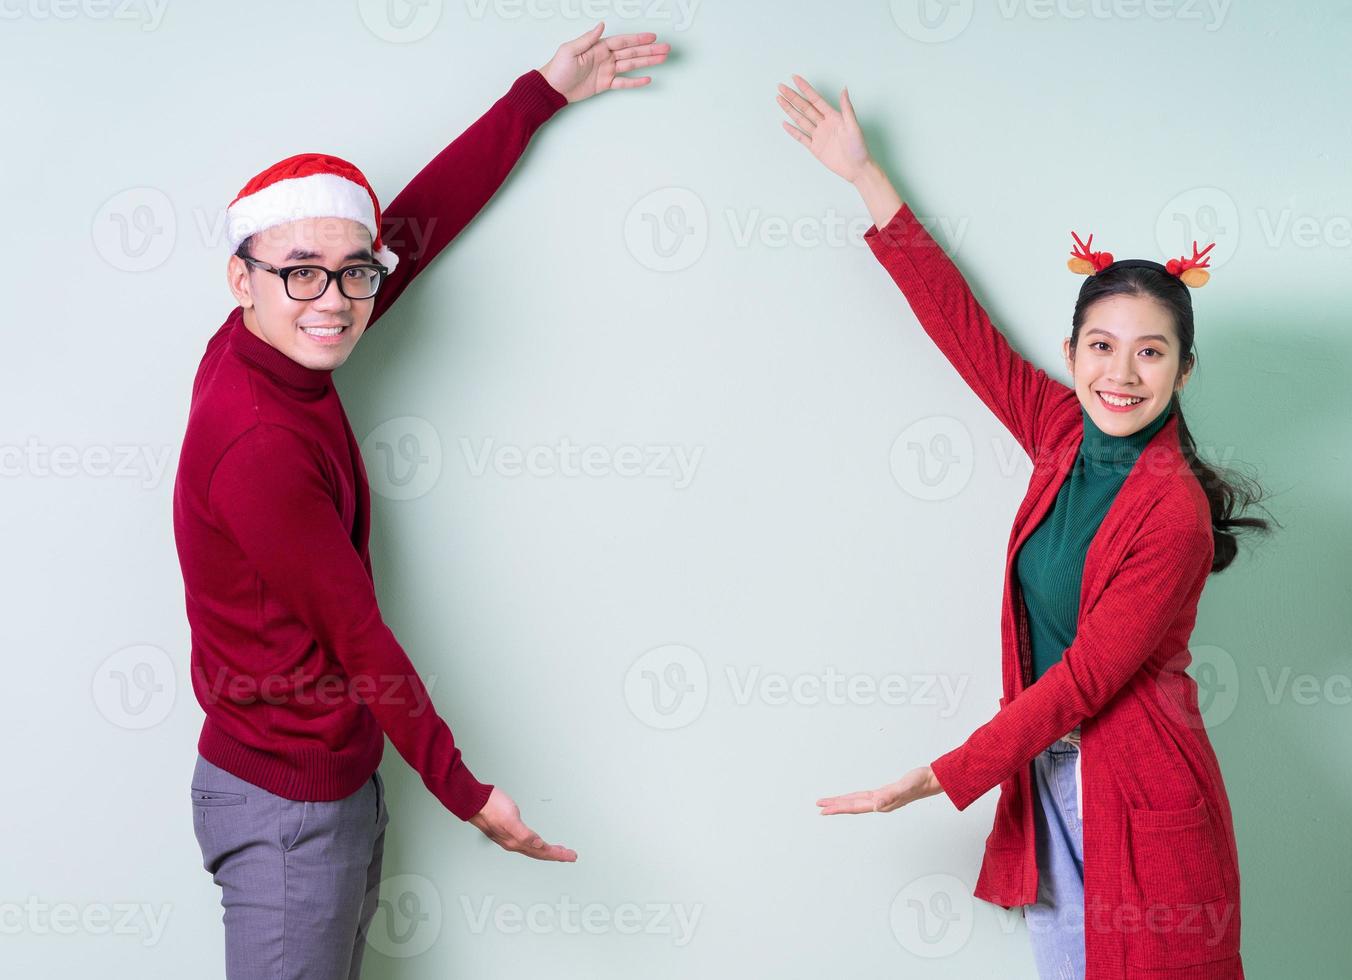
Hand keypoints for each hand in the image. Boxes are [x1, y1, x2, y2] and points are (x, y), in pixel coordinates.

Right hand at [468, 786, 577, 861]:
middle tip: (571, 856)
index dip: (558, 855)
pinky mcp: (508, 830)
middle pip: (539, 853)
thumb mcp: (510, 819)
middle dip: (556, 855)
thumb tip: (539, 845)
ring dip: (548, 851)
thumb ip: (524, 834)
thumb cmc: (491, 807)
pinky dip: (538, 844)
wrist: (474, 801)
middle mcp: (514, 842)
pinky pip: (528, 842)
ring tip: (559, 851)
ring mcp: (510, 837)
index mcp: (516, 841)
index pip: (542, 852)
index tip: (571, 856)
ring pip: (534, 849)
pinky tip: (539, 842)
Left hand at [538, 21, 670, 102]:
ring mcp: (607, 71)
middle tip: (666, 48)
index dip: (638, 39)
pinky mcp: (605, 84)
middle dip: (649, 50)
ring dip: (647, 62)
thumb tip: (601, 25)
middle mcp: (605, 57)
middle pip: (632, 52)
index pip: (623, 41)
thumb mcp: (570, 50)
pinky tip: (647, 79)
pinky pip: (623, 83)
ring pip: (631, 65)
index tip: (652, 37)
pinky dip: (635, 82)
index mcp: (598, 47)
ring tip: (662, 60)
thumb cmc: (558, 68)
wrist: (552, 88)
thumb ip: (587, 39)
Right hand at [777, 74, 871, 183]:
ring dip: (790, 110)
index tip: (795, 78)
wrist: (857, 168)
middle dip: (792, 97)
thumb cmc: (859, 147)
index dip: (805, 89)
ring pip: (801, 120)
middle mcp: (824, 124)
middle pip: (805, 107)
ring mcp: (818, 136)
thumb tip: (844, 89)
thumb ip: (847, 108)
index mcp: (833, 116)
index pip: (815, 99)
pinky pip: (801, 138)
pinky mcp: (815, 148)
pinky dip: (793, 131)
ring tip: (779, 99)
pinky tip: (785, 123)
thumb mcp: (854, 126)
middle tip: (781, 87)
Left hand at [816, 766, 942, 814]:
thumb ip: (890, 796)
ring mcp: (882, 799)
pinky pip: (864, 797)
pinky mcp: (885, 793)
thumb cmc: (919, 783)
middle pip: (852, 806)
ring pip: (857, 802)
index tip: (823, 809)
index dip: (838, 808)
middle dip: (835, 806)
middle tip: (819, 806)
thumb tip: (875, 805)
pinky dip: (854, 797)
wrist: (932, 781)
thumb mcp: (904, 787)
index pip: (853, 807)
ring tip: (831, 803)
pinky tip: (853, 798)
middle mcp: (879, 803)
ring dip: (843, 802)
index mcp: (880, 803)